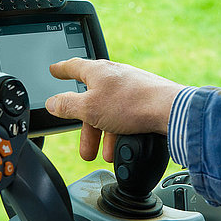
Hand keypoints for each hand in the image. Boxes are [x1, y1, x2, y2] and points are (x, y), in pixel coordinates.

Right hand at [45, 58, 184, 161]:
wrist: (168, 110)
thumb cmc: (130, 104)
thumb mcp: (88, 109)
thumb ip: (66, 105)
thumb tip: (52, 103)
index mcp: (97, 71)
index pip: (73, 66)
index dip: (61, 69)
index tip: (54, 70)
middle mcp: (114, 75)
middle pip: (92, 100)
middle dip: (87, 127)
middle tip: (85, 147)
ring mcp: (131, 86)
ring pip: (109, 111)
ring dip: (104, 134)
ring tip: (105, 154)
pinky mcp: (145, 97)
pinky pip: (126, 115)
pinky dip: (120, 131)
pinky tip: (122, 145)